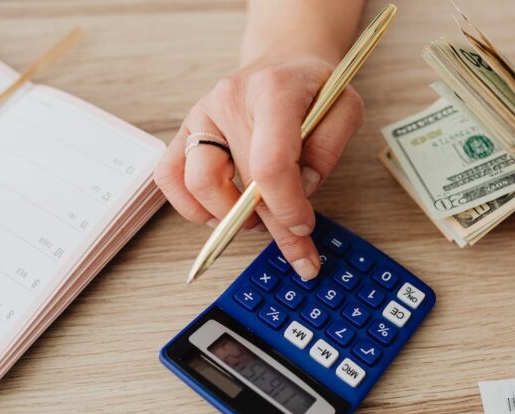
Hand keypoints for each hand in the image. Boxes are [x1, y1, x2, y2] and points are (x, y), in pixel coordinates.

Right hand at [154, 57, 363, 278]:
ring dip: (229, 216)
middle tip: (298, 250)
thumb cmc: (314, 88)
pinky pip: (169, 177)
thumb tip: (301, 191)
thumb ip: (329, 150)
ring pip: (197, 184)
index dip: (287, 206)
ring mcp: (202, 115)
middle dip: (273, 226)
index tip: (303, 227)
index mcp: (273, 91)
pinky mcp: (187, 131)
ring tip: (259, 220)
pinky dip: (192, 206)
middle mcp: (229, 100)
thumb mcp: (344, 109)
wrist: (284, 61)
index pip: (271, 162)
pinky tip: (222, 213)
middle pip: (241, 182)